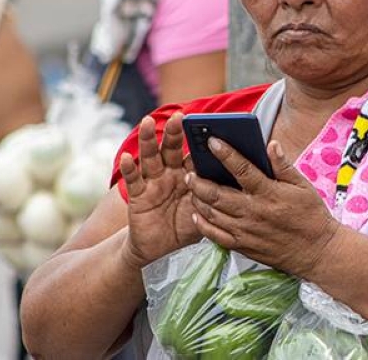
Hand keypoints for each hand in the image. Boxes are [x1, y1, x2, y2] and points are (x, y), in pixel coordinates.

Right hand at [118, 113, 200, 268]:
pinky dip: (129, 168)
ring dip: (148, 140)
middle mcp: (169, 173)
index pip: (193, 153)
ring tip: (147, 122)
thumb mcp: (204, 210)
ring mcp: (153, 182)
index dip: (199, 141)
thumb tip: (240, 181)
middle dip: (174, 132)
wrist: (161, 249)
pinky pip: (134, 180)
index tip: (207, 125)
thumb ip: (214, 194)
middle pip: (171, 149)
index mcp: (188, 174)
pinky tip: (127, 157)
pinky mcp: (138, 195)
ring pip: (150, 157)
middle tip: (179, 116)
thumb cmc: (185, 226)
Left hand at [188, 138, 341, 277]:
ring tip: (191, 187)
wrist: (317, 252)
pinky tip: (197, 214)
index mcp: (269, 194)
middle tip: (190, 169)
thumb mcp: (303, 186)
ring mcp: (246, 231)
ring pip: (212, 214)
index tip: (212, 141)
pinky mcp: (243, 247)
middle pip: (218, 194)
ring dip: (198, 199)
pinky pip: (215, 236)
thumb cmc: (311, 217)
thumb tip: (271, 145)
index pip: (242, 169)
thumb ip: (283, 166)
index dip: (225, 154)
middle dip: (200, 180)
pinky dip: (203, 225)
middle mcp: (254, 212)